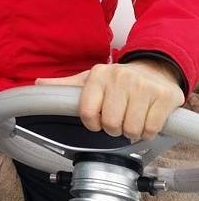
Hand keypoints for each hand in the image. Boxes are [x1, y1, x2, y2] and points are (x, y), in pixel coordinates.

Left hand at [36, 59, 184, 140]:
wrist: (155, 69)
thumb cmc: (118, 80)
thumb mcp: (90, 80)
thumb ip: (65, 86)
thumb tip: (37, 84)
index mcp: (98, 75)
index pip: (87, 113)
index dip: (92, 123)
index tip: (98, 120)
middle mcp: (120, 77)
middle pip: (110, 124)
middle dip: (113, 128)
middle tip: (119, 118)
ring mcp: (143, 86)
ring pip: (130, 129)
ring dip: (132, 131)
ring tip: (133, 117)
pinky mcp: (163, 96)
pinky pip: (150, 129)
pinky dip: (148, 131)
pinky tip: (147, 119)